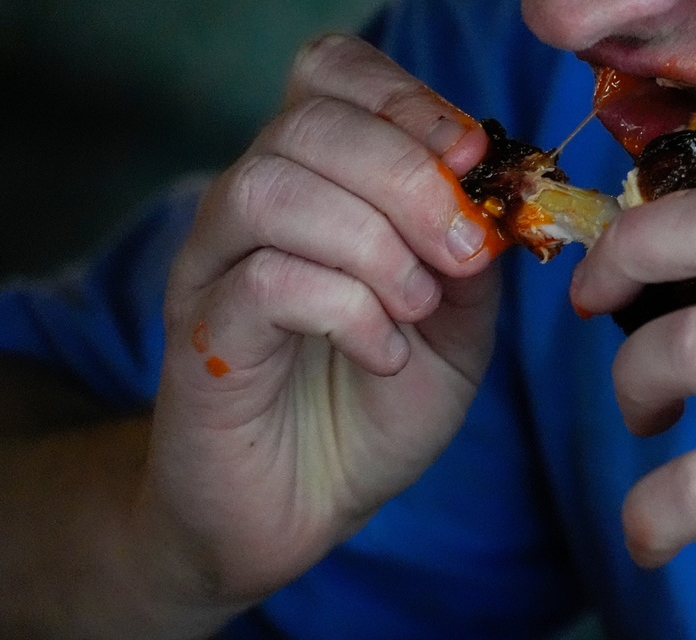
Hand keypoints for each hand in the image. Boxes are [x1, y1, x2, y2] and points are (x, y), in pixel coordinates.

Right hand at [140, 35, 499, 605]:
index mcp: (318, 184)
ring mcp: (215, 267)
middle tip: (461, 253)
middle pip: (308, 123)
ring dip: (373, 244)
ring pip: (272, 189)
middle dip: (408, 176)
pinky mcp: (201, 335)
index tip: (473, 157)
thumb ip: (471, 258)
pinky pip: (263, 281)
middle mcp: (253, 207)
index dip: (406, 98)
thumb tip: (495, 192)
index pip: (332, 75)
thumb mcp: (455, 330)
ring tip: (416, 308)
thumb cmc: (374, 409)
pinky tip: (383, 356)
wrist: (301, 508)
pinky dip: (347, 310)